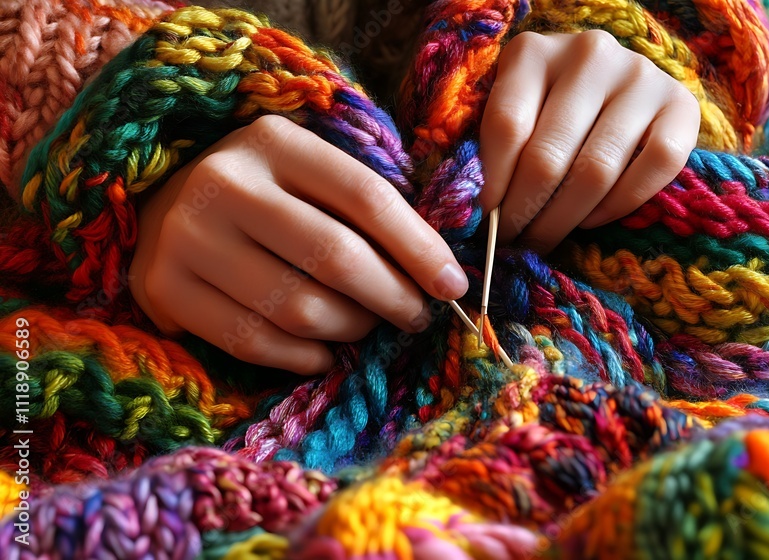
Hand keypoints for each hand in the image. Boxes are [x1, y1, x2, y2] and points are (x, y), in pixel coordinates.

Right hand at [129, 115, 468, 374]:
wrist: (163, 206)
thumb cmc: (267, 194)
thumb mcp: (312, 175)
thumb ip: (368, 206)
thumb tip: (441, 270)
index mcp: (275, 142)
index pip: (366, 198)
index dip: (419, 248)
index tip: (452, 286)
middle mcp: (225, 183)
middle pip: (336, 257)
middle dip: (393, 297)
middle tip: (417, 317)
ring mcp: (188, 237)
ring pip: (298, 308)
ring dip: (351, 329)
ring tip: (366, 326)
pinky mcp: (164, 288)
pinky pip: (253, 342)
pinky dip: (304, 357)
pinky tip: (325, 351)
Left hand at [479, 30, 699, 253]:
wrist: (620, 85)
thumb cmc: (552, 108)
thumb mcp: (516, 111)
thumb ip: (497, 145)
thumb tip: (483, 212)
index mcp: (534, 52)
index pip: (507, 126)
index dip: (493, 184)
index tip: (485, 220)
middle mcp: (590, 54)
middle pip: (549, 155)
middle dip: (526, 212)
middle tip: (514, 243)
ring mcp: (640, 76)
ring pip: (597, 169)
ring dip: (564, 219)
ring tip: (545, 239)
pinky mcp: (681, 104)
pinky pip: (654, 167)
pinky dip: (619, 205)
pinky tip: (592, 219)